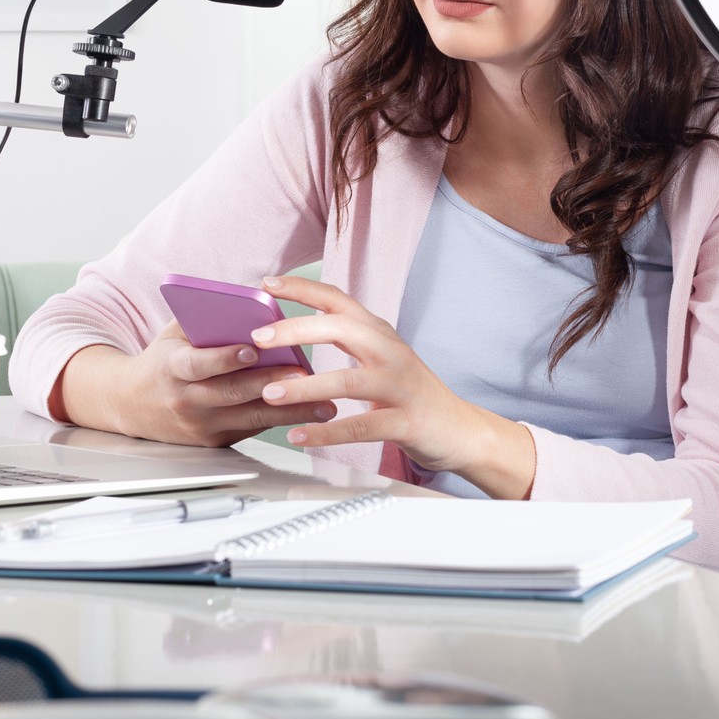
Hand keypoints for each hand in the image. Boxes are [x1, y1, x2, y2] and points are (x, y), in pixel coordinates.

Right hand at [54, 319, 333, 446]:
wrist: (132, 404)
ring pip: (250, 418)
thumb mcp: (174, 333)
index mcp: (172, 367)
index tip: (252, 349)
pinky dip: (282, 421)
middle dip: (271, 384)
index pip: (198, 364)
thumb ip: (208, 319)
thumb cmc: (162, 359)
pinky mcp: (215, 441)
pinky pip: (252, 429)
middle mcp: (185, 400)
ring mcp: (200, 425)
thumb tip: (253, 297)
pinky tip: (310, 415)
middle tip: (305, 375)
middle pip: (232, 393)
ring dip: (290, 411)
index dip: (224, 358)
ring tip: (323, 402)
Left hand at [250, 276, 534, 496]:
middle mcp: (391, 352)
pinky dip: (327, 432)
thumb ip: (347, 342)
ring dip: (305, 385)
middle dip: (295, 329)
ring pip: (348, 380)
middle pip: (341, 329)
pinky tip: (299, 436)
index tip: (267, 282)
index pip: (339, 300)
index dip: (302, 288)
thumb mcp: (381, 358)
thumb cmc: (411, 394)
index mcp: (380, 334)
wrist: (460, 430)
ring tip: (270, 393)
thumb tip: (291, 333)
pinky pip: (362, 426)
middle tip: (258, 338)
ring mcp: (401, 386)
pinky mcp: (407, 422)